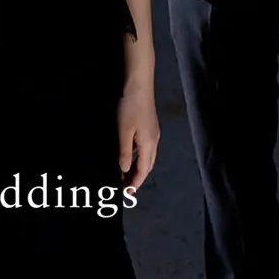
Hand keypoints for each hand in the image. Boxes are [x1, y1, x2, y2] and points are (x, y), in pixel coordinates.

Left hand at [117, 78, 158, 192]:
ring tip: (126, 174)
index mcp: (149, 144)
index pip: (143, 170)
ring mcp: (153, 132)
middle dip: (138, 177)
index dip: (135, 183)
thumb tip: (124, 170)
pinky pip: (145, 148)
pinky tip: (130, 155)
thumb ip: (124, 152)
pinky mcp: (150, 125)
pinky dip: (138, 157)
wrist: (139, 84)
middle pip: (148, 165)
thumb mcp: (124, 131)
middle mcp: (154, 141)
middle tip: (125, 187)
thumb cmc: (130, 107)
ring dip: (138, 167)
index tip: (127, 194)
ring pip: (147, 157)